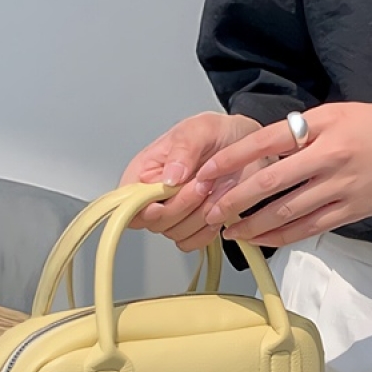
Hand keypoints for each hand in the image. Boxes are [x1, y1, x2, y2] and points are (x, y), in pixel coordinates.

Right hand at [120, 111, 260, 250]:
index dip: (141, 209)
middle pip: (155, 221)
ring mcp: (173, 213)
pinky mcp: (191, 226)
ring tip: (215, 190)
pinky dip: (206, 231)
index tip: (161, 204)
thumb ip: (182, 150)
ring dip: (200, 216)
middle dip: (183, 205)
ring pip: (175, 233)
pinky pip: (191, 241)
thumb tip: (169, 177)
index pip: (128, 202)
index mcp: (144, 172)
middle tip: (203, 183)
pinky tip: (216, 210)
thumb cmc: (215, 134)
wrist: (243, 146)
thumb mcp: (198, 130)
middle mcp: (154, 196)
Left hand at [195, 103, 371, 246]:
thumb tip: (265, 149)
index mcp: (324, 126)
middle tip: (209, 212)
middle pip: (271, 182)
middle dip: (235, 200)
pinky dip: (282, 236)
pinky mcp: (352, 212)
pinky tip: (262, 240)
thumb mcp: (341, 113)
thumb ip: (304, 131)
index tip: (205, 173)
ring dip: (254, 224)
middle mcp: (331, 157)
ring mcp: (342, 188)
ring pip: (287, 211)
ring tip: (229, 232)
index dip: (231, 160)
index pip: (265, 142)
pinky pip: (309, 227)